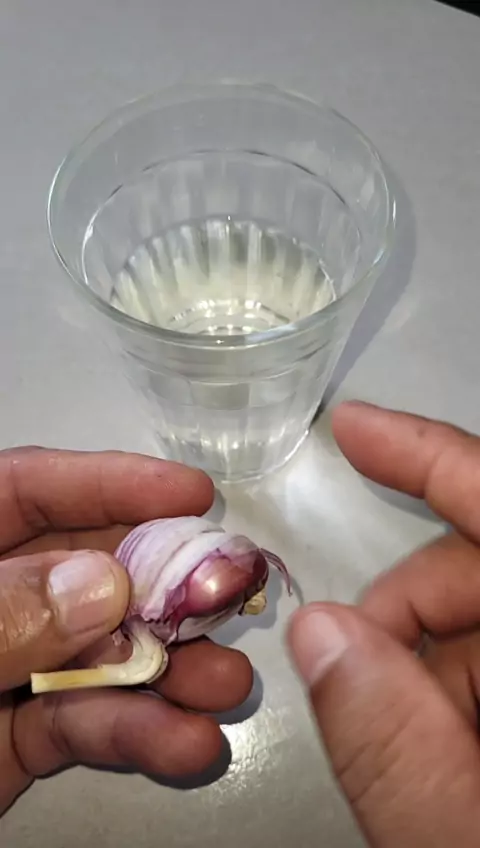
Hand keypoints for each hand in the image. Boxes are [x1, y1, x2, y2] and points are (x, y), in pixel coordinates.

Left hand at [0, 448, 251, 814]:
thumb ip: (5, 615)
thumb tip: (101, 585)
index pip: (30, 488)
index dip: (112, 482)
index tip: (190, 493)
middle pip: (89, 569)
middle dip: (164, 584)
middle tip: (231, 594)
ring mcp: (11, 664)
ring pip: (102, 651)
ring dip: (169, 669)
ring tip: (227, 686)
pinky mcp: (20, 733)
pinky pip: (86, 722)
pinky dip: (137, 734)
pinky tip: (185, 744)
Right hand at [289, 402, 479, 847]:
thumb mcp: (467, 842)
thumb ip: (395, 752)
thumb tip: (320, 635)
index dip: (432, 458)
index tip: (354, 430)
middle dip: (406, 609)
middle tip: (347, 672)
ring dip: (432, 666)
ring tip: (410, 748)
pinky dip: (463, 689)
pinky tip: (449, 752)